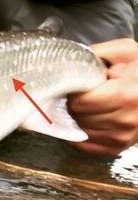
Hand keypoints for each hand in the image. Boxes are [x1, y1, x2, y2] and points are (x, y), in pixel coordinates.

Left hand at [67, 38, 137, 155]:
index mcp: (127, 95)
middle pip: (78, 116)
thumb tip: (71, 62)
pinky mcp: (117, 147)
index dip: (73, 92)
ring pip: (79, 130)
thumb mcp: (125, 52)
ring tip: (86, 106)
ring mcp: (122, 136)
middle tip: (80, 95)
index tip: (76, 86)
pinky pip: (84, 146)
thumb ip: (99, 53)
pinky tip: (85, 120)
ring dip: (76, 118)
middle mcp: (126, 120)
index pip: (80, 102)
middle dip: (73, 104)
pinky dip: (78, 133)